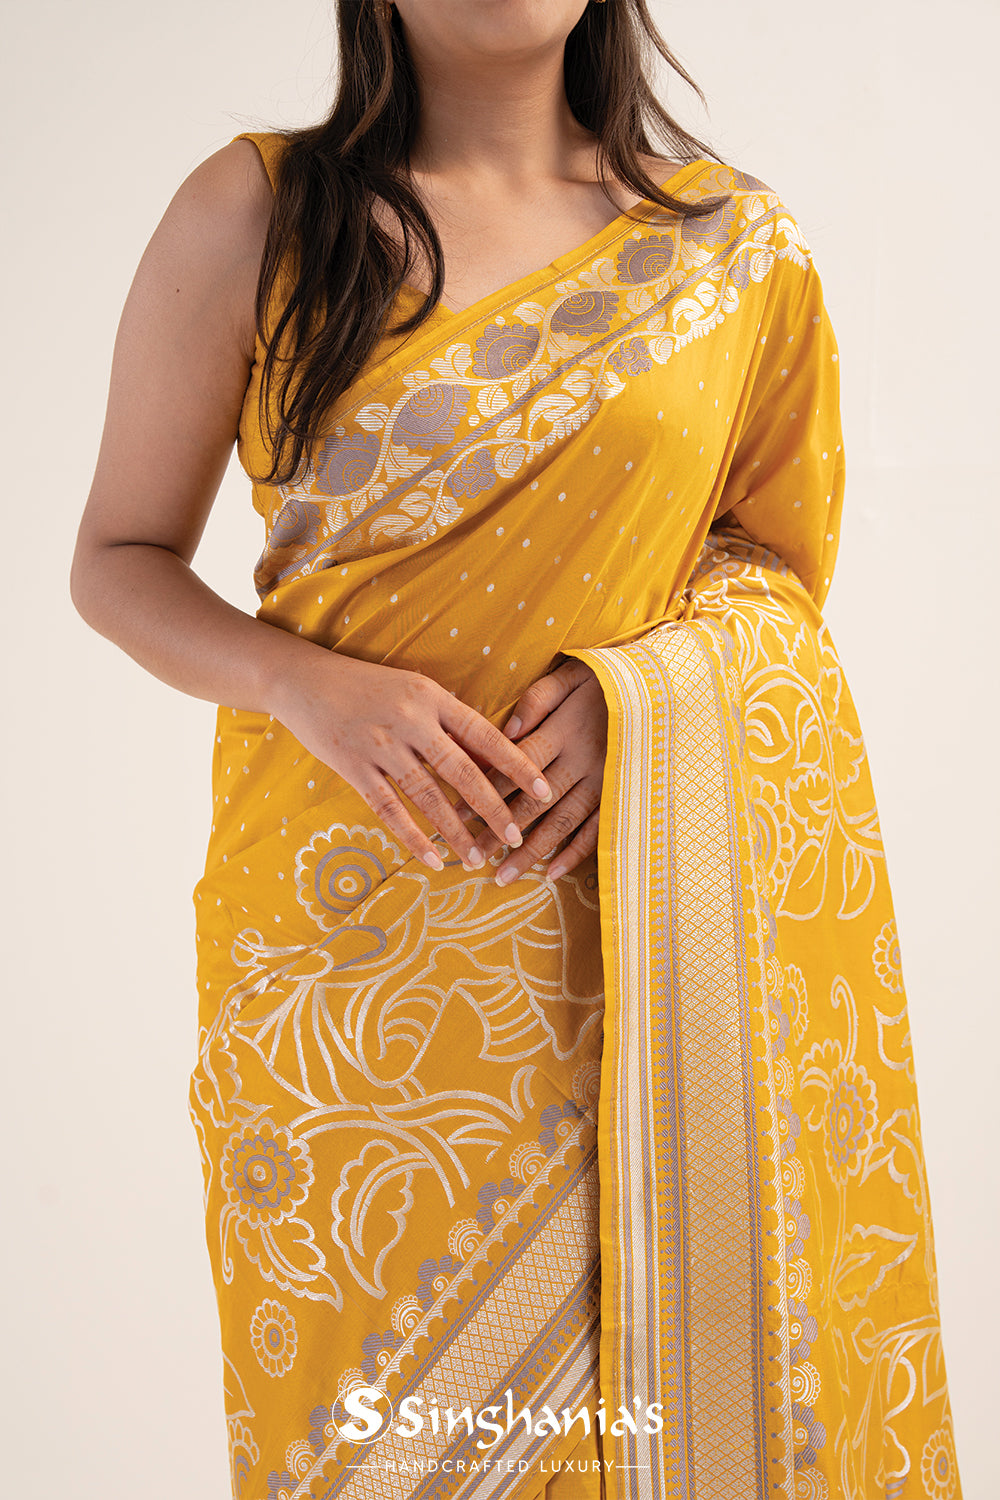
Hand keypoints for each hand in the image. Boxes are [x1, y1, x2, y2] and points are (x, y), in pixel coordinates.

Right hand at [267, 649, 553, 871]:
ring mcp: (380, 744)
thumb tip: (493, 758)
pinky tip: (432, 860)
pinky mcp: (352, 766)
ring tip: (477, 858)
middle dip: (493, 807)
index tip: (543, 790)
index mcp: (432, 697)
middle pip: (462, 771)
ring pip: (427, 796)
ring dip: (456, 831)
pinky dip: (412, 837)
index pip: (485, 735)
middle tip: (515, 836)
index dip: (517, 764)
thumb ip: (449, 722)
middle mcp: (410, 720)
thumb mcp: (414, 691)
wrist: (304, 679)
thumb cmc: (369, 687)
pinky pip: (388, 809)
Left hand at [453, 658, 607, 884]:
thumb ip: (538, 700)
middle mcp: (582, 761)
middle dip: (500, 831)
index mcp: (564, 730)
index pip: (517, 766)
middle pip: (533, 803)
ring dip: (531, 852)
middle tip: (472, 856)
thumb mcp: (571, 675)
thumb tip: (506, 732)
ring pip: (561, 823)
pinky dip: (575, 854)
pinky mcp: (622, 795)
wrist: (663, 690)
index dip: (486, 789)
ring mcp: (604, 782)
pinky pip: (597, 829)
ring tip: (503, 876)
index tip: (456, 813)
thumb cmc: (608, 681)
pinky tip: (551, 873)